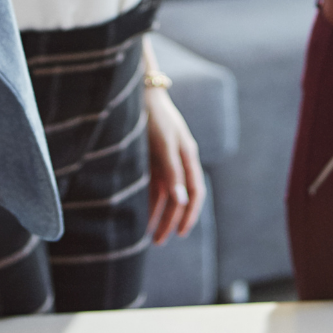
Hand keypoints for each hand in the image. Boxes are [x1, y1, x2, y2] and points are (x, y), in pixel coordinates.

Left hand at [145, 82, 207, 242]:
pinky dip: (149, 199)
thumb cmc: (154, 116)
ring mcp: (165, 158)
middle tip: (159, 241)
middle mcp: (179, 159)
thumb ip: (172, 172)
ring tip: (148, 234)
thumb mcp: (164, 144)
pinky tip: (141, 211)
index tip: (180, 234)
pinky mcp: (151, 156)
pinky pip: (153, 183)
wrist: (138, 90)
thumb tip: (181, 201)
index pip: (194, 192)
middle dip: (170, 220)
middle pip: (179, 197)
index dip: (189, 214)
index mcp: (188, 156)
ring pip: (165, 193)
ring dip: (158, 213)